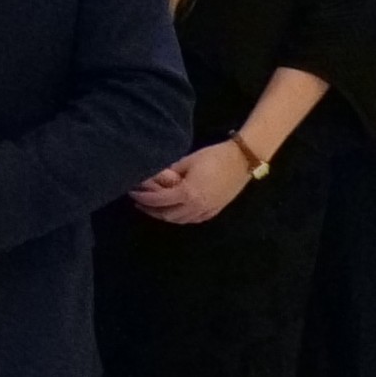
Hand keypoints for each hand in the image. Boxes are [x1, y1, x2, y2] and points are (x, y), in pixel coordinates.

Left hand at [130, 140, 254, 224]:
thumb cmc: (214, 156)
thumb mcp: (187, 161)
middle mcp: (196, 207)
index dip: (143, 198)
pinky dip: (180, 217)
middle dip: (151, 210)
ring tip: (154, 207)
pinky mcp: (214, 211)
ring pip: (179, 220)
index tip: (133, 192)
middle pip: (167, 215)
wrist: (242, 160)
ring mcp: (207, 211)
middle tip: (139, 202)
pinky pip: (192, 220)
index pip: (158, 200)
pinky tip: (174, 210)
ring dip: (165, 215)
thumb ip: (170, 172)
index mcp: (188, 194)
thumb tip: (153, 177)